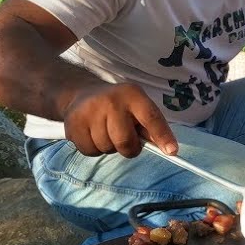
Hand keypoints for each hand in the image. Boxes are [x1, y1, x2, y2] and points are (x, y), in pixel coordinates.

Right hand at [62, 82, 177, 157]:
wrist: (81, 93)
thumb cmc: (118, 105)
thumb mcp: (137, 106)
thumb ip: (151, 126)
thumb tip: (168, 148)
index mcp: (132, 94)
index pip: (151, 117)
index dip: (162, 135)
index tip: (172, 151)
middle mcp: (111, 101)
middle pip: (125, 141)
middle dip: (129, 148)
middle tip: (126, 141)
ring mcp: (90, 111)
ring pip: (106, 148)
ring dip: (109, 147)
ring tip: (106, 132)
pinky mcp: (73, 123)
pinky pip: (89, 151)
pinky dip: (94, 149)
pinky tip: (92, 134)